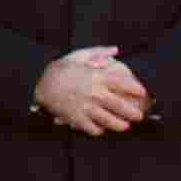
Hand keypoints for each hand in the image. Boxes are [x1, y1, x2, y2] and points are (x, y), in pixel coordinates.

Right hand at [34, 46, 150, 135]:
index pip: (123, 83)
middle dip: (132, 113)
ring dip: (120, 125)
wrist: (38, 83)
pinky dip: (99, 130)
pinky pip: (92, 128)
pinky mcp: (77, 118)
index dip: (136, 88)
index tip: (143, 92)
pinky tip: (102, 130)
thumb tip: (116, 50)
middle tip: (139, 116)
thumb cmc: (60, 68)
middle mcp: (94, 93)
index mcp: (97, 77)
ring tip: (125, 127)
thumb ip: (98, 52)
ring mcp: (86, 108)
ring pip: (109, 120)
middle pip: (119, 106)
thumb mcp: (78, 55)